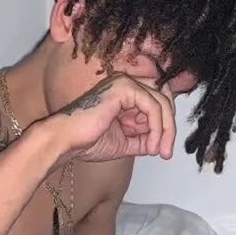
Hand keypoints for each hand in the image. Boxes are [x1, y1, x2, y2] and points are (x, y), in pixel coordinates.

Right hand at [50, 73, 175, 162]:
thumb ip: (143, 139)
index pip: (157, 103)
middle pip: (164, 98)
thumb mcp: (125, 142)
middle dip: (169, 126)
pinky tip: (151, 145)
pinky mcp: (124, 88)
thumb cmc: (87, 141)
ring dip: (165, 130)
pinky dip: (157, 127)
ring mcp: (125, 83)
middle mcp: (126, 84)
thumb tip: (161, 144)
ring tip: (159, 150)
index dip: (165, 125)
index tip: (163, 150)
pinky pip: (152, 106)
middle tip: (166, 151)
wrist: (66, 140)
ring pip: (161, 102)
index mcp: (125, 94)